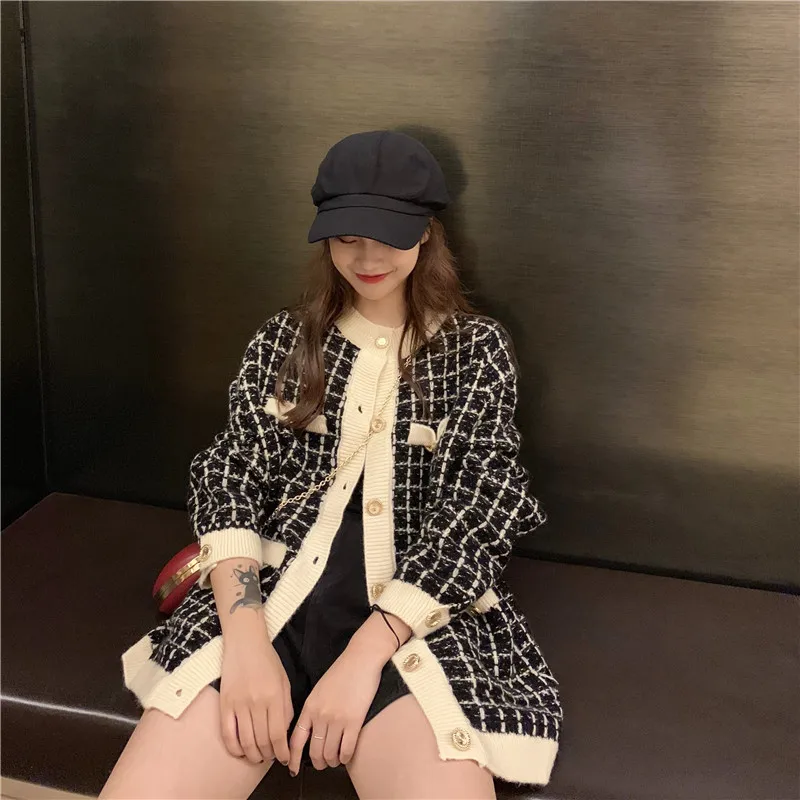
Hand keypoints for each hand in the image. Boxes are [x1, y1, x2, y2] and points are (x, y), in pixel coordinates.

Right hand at [218, 632, 293, 764]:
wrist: (245, 643)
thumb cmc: (268, 661)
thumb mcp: (284, 681)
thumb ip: (286, 707)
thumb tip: (284, 732)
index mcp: (275, 697)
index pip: (278, 734)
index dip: (282, 751)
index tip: (285, 758)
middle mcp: (257, 702)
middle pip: (262, 741)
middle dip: (269, 755)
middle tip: (271, 757)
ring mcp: (239, 704)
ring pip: (245, 742)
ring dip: (253, 755)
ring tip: (258, 757)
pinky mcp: (224, 704)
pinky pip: (227, 734)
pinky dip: (234, 748)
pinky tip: (240, 751)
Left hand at [287, 644, 382, 772]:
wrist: (361, 659)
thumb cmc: (342, 672)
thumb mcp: (320, 690)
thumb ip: (313, 709)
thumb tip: (310, 730)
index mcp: (309, 707)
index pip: (296, 740)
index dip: (293, 758)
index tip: (292, 769)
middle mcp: (320, 715)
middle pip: (314, 751)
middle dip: (318, 763)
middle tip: (323, 764)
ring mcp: (337, 719)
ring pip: (330, 753)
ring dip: (332, 762)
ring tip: (335, 760)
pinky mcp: (354, 721)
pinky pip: (346, 750)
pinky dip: (345, 757)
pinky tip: (346, 756)